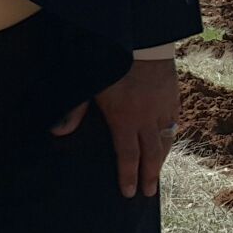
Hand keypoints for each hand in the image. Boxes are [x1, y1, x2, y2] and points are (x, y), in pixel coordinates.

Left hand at [51, 57, 178, 198]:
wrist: (141, 39)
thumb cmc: (108, 62)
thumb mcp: (87, 86)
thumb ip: (74, 111)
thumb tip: (57, 133)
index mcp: (124, 120)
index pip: (127, 156)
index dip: (128, 176)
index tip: (129, 193)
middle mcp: (147, 119)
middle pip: (151, 154)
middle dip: (149, 175)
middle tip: (149, 193)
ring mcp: (163, 108)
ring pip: (165, 141)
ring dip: (162, 159)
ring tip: (158, 173)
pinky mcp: (173, 96)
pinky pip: (174, 122)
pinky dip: (171, 136)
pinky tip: (168, 141)